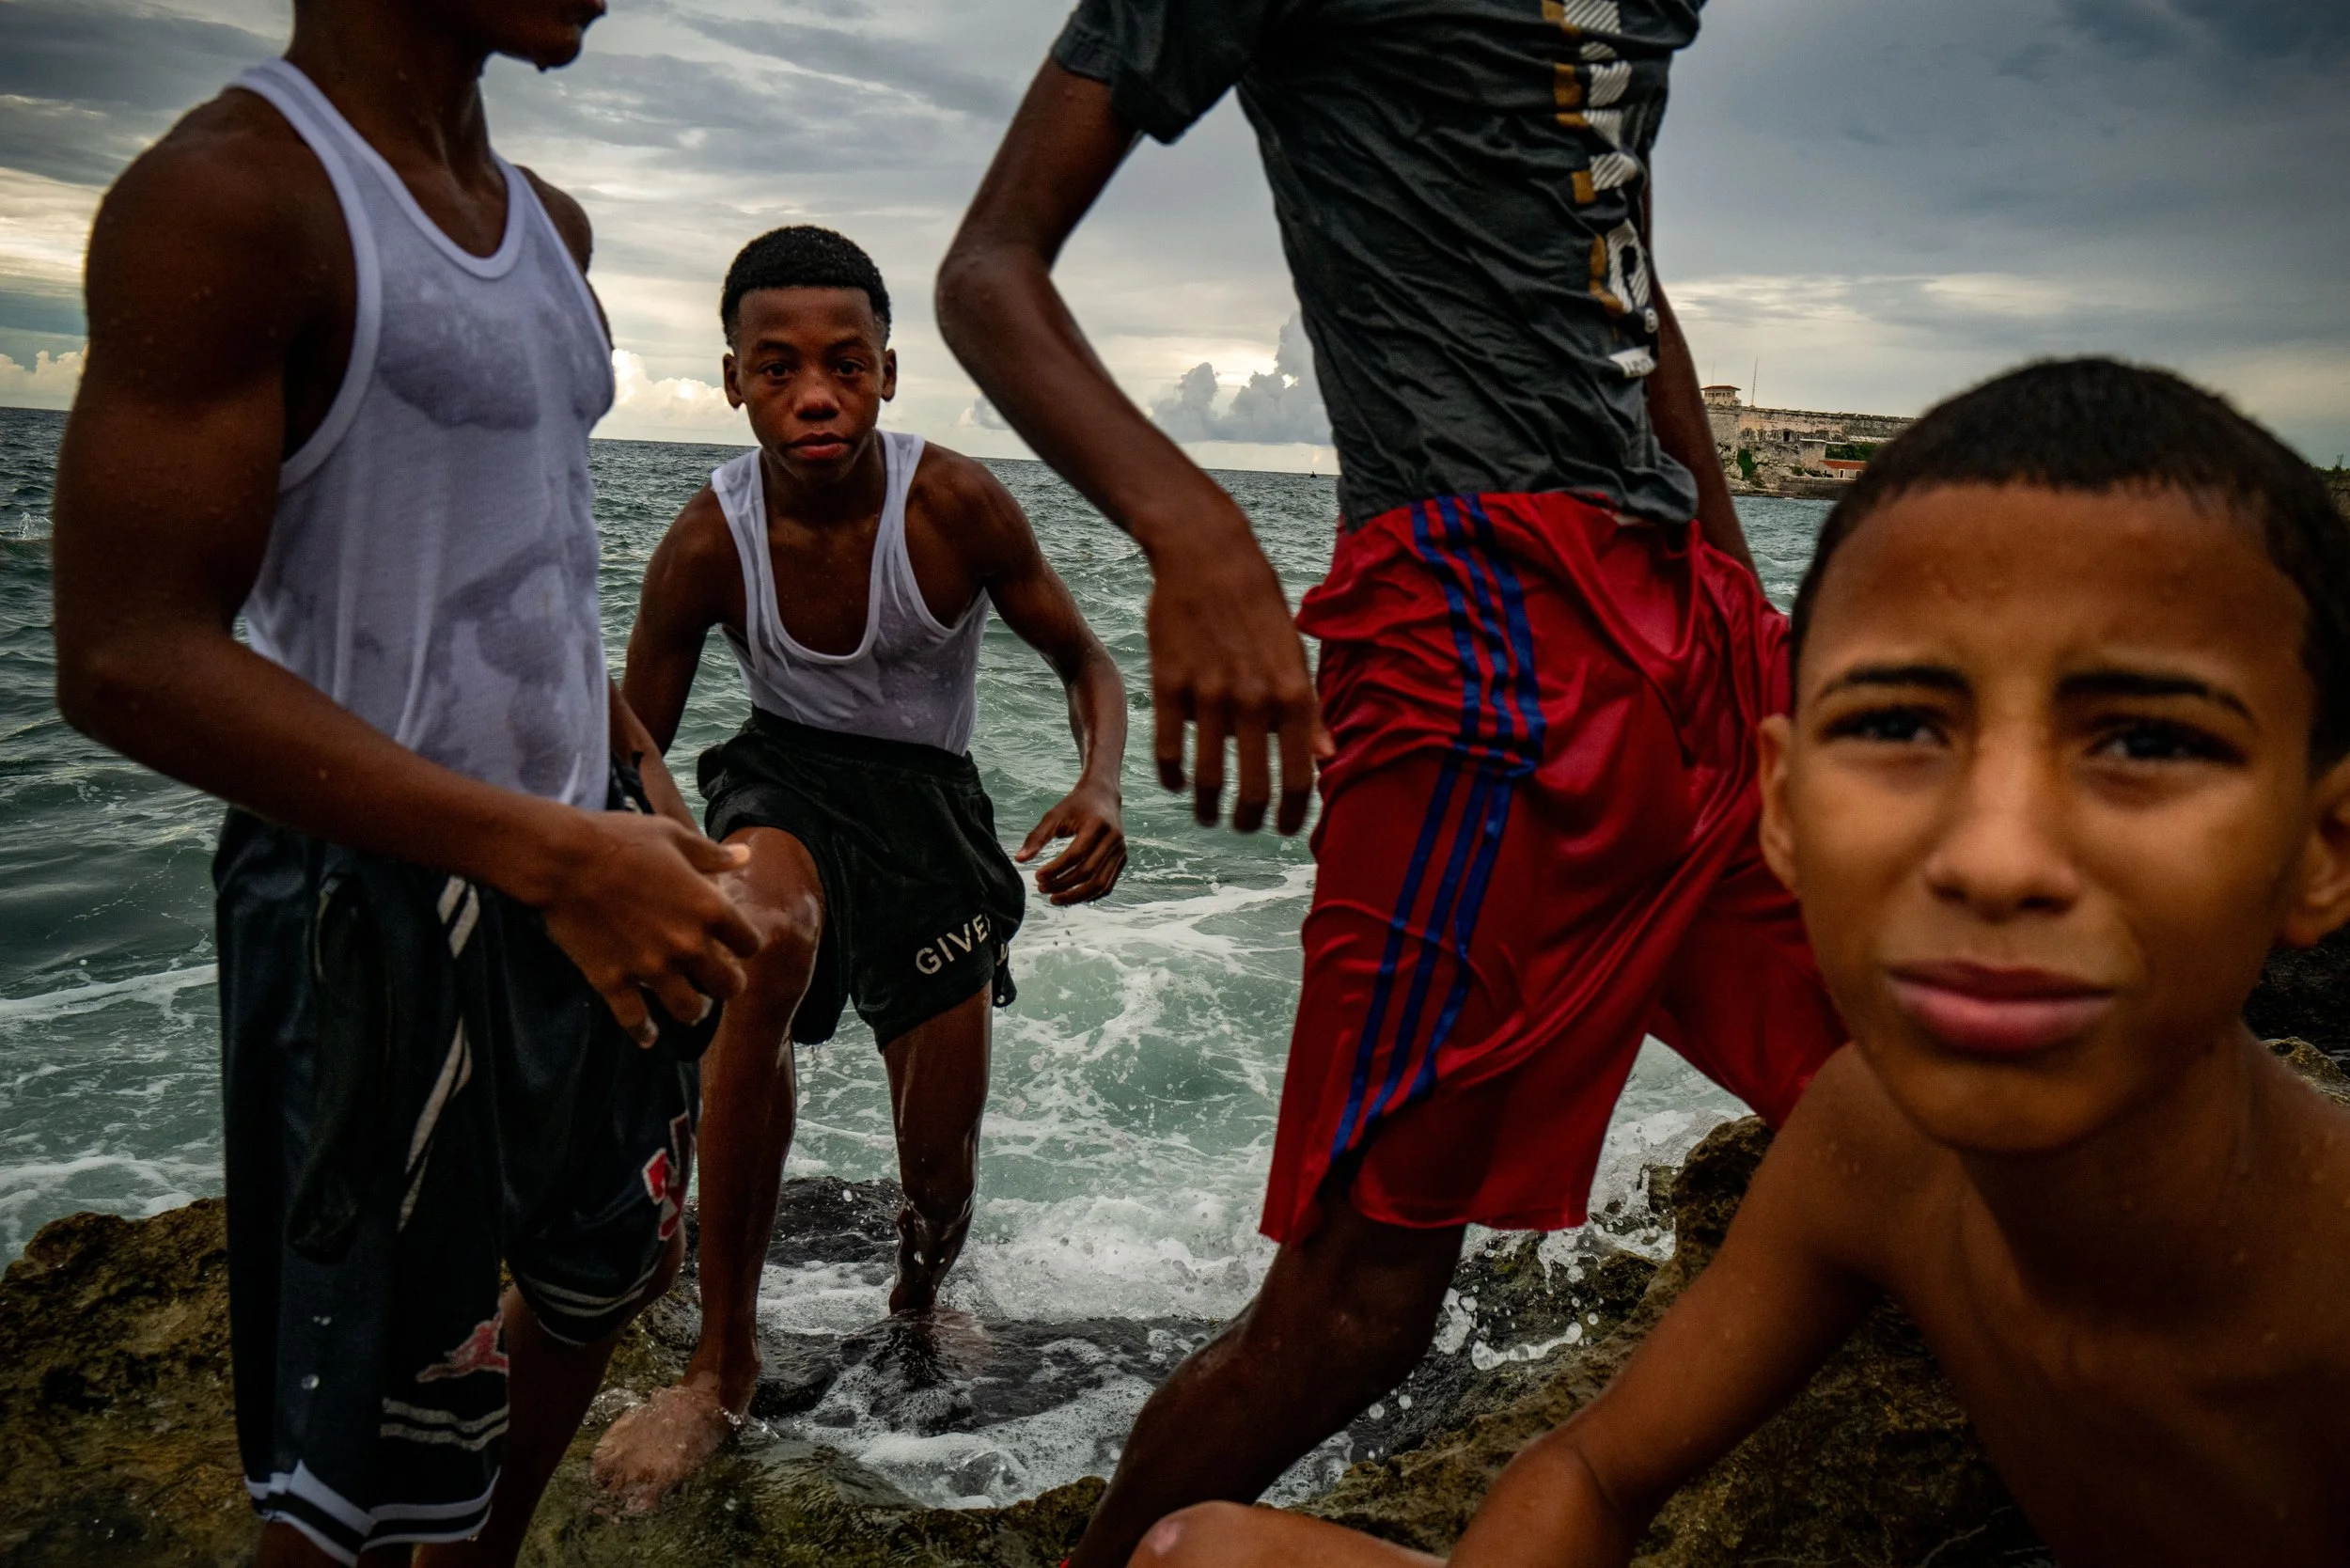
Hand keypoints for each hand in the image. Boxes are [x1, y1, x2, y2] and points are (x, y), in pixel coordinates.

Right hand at [532, 812, 762, 1045]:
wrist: (564, 859)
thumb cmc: (621, 840)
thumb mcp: (674, 836)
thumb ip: (712, 855)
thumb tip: (745, 855)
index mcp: (709, 909)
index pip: (750, 944)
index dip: (745, 945)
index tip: (735, 944)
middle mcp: (687, 945)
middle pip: (728, 986)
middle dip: (727, 984)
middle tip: (718, 980)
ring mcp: (650, 968)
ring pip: (689, 1011)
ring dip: (693, 1010)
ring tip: (689, 1004)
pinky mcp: (614, 980)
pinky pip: (635, 1020)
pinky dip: (644, 1032)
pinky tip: (648, 1036)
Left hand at [1017, 780, 1125, 904]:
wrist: (1103, 796)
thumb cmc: (1075, 805)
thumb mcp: (1054, 815)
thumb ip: (1037, 837)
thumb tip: (1020, 860)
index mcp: (1098, 824)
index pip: (1076, 854)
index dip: (1056, 869)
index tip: (1037, 877)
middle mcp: (1113, 839)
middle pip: (1088, 872)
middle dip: (1063, 885)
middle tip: (1042, 889)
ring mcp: (1120, 851)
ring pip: (1100, 884)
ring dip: (1076, 896)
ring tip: (1054, 899)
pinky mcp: (1122, 859)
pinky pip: (1107, 885)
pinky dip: (1089, 895)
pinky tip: (1070, 896)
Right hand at [1145, 526, 1329, 834]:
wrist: (1207, 557)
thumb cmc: (1259, 607)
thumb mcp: (1295, 655)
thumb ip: (1310, 711)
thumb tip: (1328, 760)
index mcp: (1293, 694)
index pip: (1299, 778)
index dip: (1292, 814)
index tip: (1284, 828)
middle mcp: (1254, 700)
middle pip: (1253, 790)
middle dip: (1250, 820)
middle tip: (1245, 825)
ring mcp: (1209, 694)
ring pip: (1208, 778)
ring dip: (1208, 809)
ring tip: (1208, 816)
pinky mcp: (1169, 685)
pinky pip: (1168, 750)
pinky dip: (1173, 777)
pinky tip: (1178, 783)